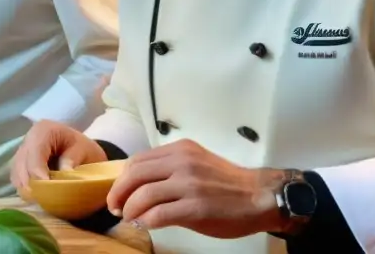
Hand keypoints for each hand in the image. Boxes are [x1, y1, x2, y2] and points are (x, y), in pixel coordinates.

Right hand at [10, 120, 107, 198]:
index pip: (35, 155)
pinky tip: (38, 196)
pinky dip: (26, 190)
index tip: (49, 190)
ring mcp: (21, 153)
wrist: (76, 146)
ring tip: (43, 200)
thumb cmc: (81, 147)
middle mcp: (28, 140)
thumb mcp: (84, 149)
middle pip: (22, 166)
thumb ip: (72, 159)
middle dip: (33, 185)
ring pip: (17, 175)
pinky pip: (17, 180)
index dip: (39, 174)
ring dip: (28, 189)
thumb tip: (63, 173)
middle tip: (46, 200)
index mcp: (43, 131)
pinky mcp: (19, 165)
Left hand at [107, 139, 285, 237]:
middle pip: (136, 175)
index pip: (138, 161)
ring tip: (128, 218)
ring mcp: (189, 184)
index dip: (122, 179)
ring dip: (130, 209)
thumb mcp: (196, 163)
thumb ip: (170, 168)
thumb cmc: (227, 184)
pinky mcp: (196, 207)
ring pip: (144, 195)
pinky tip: (144, 224)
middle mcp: (182, 162)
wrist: (259, 196)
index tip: (118, 193)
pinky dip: (146, 221)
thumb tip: (139, 185)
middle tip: (115, 208)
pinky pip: (159, 214)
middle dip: (119, 193)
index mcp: (179, 150)